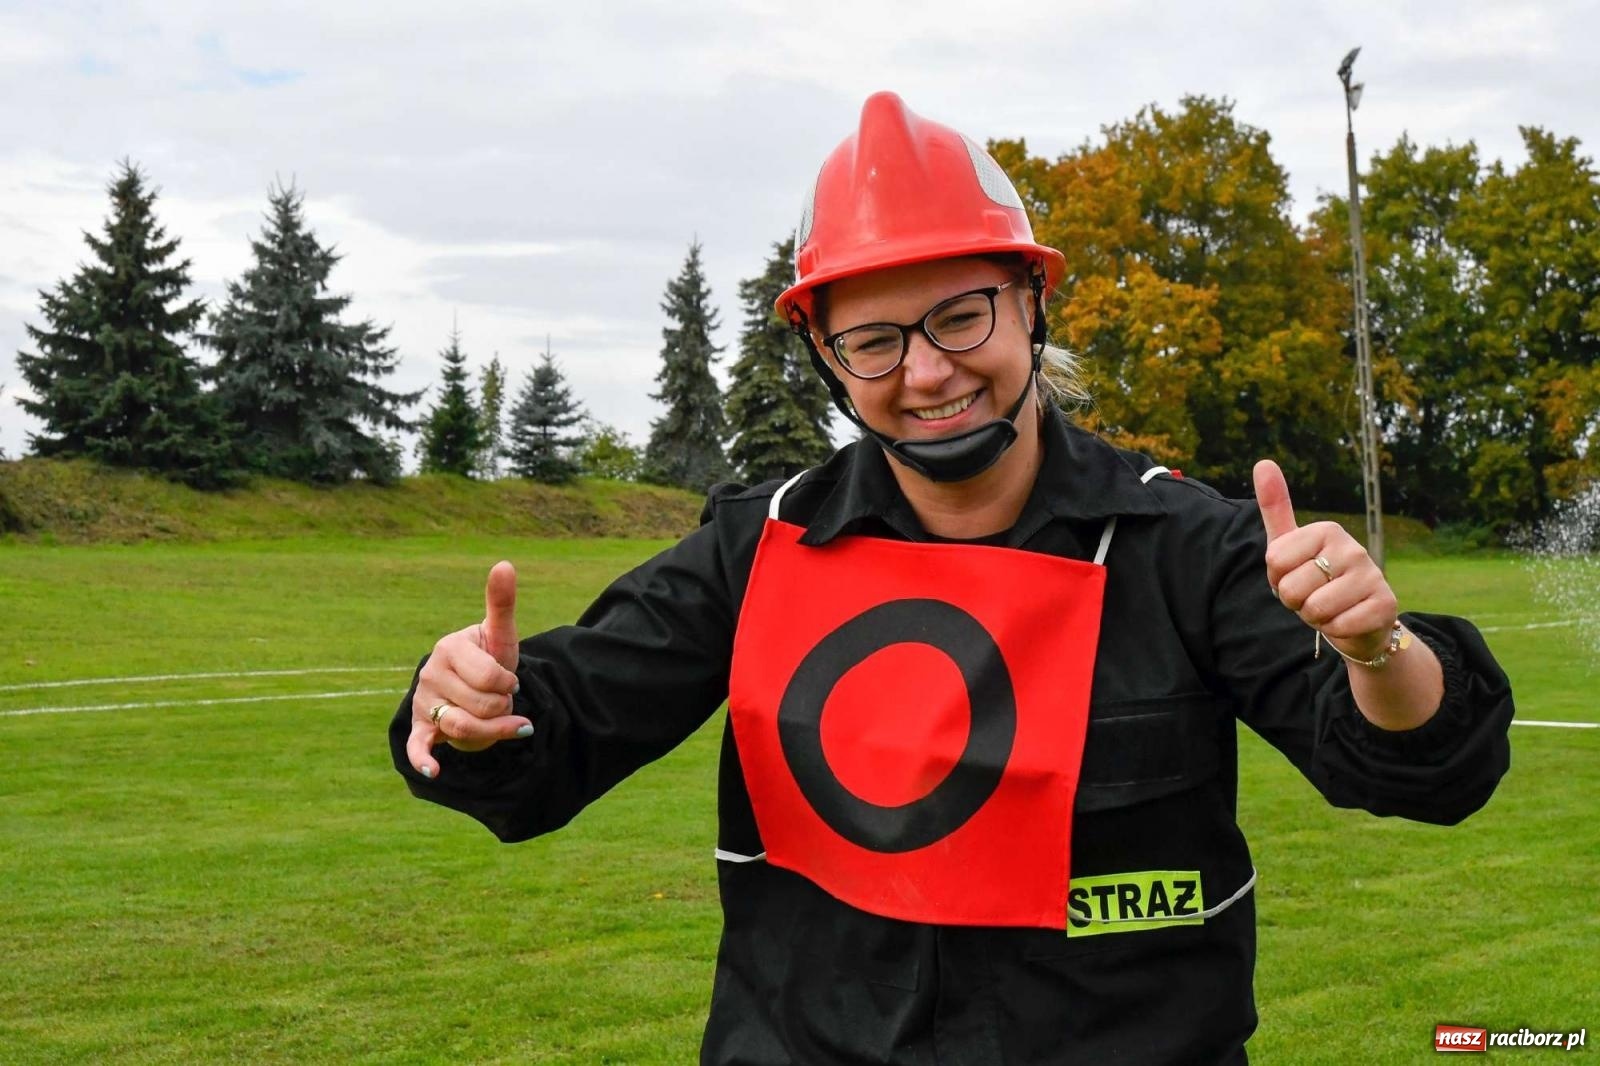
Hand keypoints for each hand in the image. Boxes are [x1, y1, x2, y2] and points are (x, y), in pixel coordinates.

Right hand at [405, 560, 531, 778]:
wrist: (470, 686)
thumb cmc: (489, 659)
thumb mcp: (500, 635)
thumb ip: (501, 603)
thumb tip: (505, 563)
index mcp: (449, 647)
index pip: (492, 678)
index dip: (509, 684)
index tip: (508, 680)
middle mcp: (430, 674)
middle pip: (481, 706)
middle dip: (501, 707)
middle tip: (498, 698)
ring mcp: (422, 702)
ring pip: (462, 728)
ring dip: (489, 731)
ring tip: (496, 720)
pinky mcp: (419, 728)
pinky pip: (419, 747)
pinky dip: (424, 760)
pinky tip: (434, 770)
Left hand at [1252, 460, 1397, 661]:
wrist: (1357, 619)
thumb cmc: (1315, 580)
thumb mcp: (1288, 546)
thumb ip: (1275, 508)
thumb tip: (1262, 461)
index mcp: (1327, 530)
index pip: (1274, 561)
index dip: (1277, 578)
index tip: (1296, 575)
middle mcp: (1353, 547)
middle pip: (1292, 588)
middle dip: (1295, 601)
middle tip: (1314, 595)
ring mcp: (1373, 575)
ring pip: (1315, 609)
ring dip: (1315, 617)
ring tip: (1329, 608)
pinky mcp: (1386, 605)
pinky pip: (1339, 626)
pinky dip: (1336, 630)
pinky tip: (1347, 621)